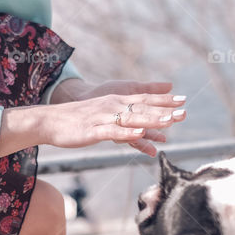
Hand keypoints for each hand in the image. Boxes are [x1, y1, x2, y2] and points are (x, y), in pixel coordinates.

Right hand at [50, 80, 186, 155]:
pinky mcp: (93, 131)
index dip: (163, 100)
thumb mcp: (102, 111)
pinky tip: (138, 134)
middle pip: (142, 108)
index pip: (144, 99)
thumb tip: (138, 117)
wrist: (50, 121)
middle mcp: (112, 106)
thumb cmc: (77, 118)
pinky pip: (112, 132)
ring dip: (150, 120)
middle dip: (164, 111)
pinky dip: (126, 133)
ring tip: (169, 122)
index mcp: (115, 101)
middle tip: (184, 113)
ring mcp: (103, 118)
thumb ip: (122, 111)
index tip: (183, 100)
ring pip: (130, 119)